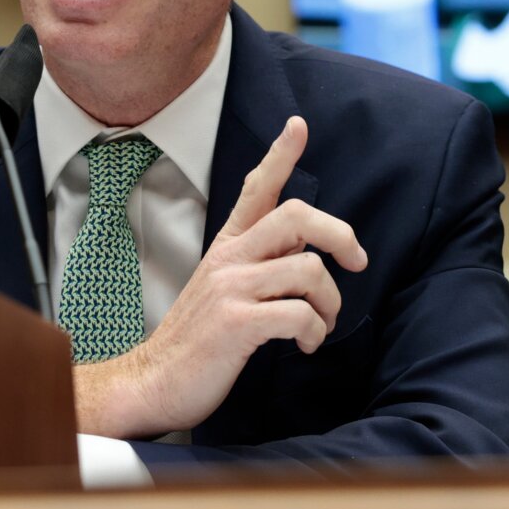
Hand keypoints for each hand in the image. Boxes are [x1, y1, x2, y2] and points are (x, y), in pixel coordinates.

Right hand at [71, 115, 369, 439]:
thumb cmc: (197, 339)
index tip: (298, 126)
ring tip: (323, 324)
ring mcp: (231, 289)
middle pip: (296, 215)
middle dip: (340, 234)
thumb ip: (259, 263)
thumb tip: (305, 251)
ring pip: (308, 268)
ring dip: (331, 302)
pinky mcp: (237, 323)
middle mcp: (229, 258)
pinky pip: (299, 314)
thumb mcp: (223, 288)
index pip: (255, 187)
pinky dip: (316, 331)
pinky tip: (308, 344)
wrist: (152, 382)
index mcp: (226, 246)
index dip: (280, 155)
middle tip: (357, 261)